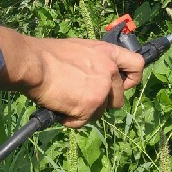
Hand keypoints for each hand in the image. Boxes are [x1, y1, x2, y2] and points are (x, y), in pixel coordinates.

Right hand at [0, 25, 143, 127]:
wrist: (34, 64)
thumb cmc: (48, 55)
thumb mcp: (80, 49)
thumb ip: (95, 61)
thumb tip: (97, 75)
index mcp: (108, 53)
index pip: (137, 65)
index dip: (131, 79)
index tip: (123, 86)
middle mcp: (110, 71)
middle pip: (118, 99)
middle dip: (102, 103)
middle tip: (82, 99)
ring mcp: (102, 90)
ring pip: (100, 113)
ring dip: (85, 112)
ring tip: (65, 100)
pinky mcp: (90, 106)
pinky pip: (83, 122)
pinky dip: (71, 120)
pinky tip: (60, 108)